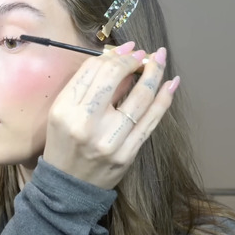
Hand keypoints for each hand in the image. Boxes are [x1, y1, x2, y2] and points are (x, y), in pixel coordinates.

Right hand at [43, 42, 179, 188]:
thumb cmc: (64, 143)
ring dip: (154, 73)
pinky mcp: (128, 153)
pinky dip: (164, 98)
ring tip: (160, 59)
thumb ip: (87, 87)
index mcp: (64, 110)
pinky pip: (151, 120)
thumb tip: (117, 57)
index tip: (127, 48)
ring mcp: (109, 140)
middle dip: (134, 60)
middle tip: (144, 54)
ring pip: (140, 96)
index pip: (92, 71)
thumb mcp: (63, 113)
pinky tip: (171, 83)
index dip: (114, 54)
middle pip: (115, 77)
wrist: (68, 186)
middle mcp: (85, 123)